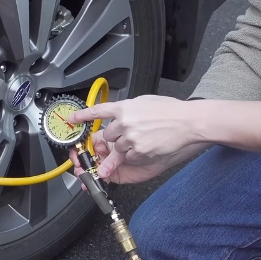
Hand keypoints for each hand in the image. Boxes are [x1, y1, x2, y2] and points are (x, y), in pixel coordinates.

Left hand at [68, 95, 203, 177]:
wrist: (187, 122)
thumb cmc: (170, 111)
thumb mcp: (145, 102)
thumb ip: (129, 109)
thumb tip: (120, 113)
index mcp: (124, 107)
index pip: (97, 111)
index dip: (82, 116)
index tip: (73, 120)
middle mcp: (124, 122)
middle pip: (108, 136)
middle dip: (115, 138)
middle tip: (130, 134)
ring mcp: (130, 138)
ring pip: (118, 148)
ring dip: (127, 146)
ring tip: (144, 139)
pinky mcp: (138, 152)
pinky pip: (130, 157)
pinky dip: (137, 154)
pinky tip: (149, 146)